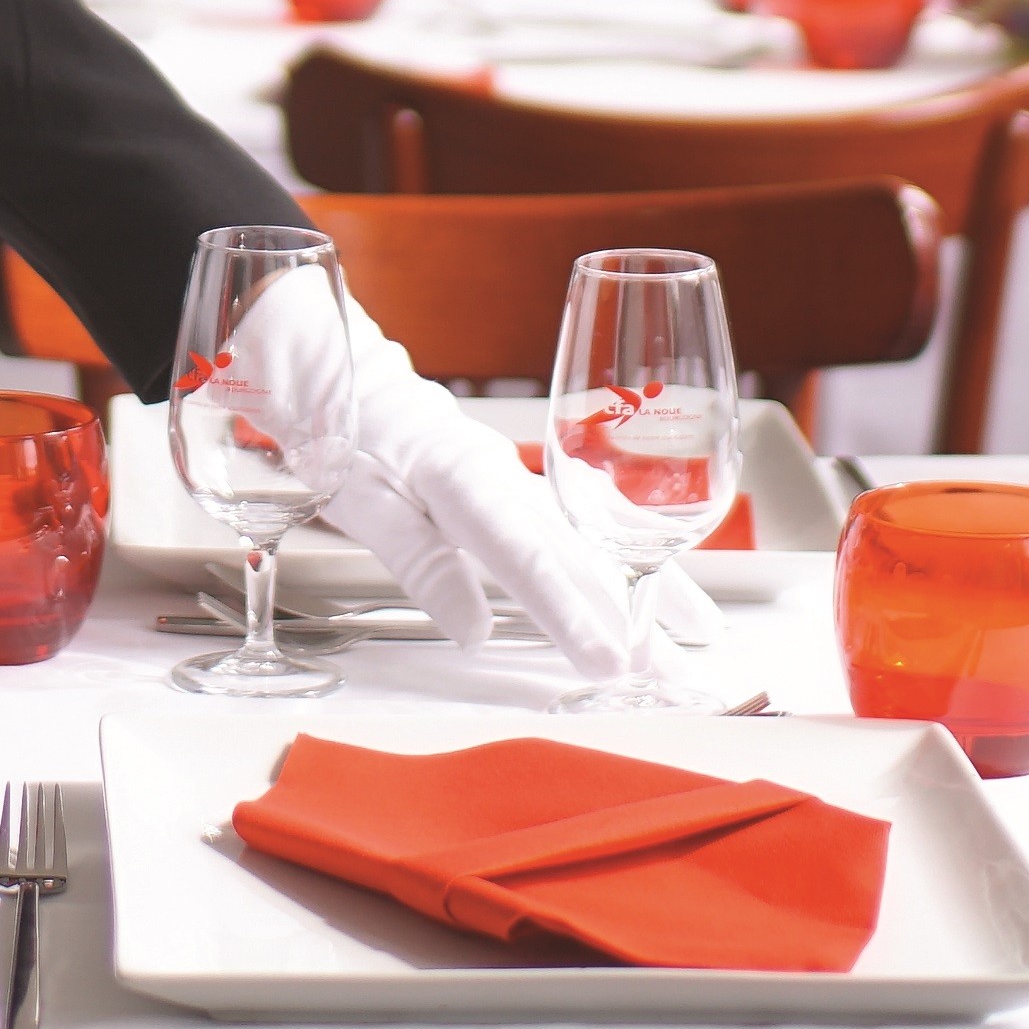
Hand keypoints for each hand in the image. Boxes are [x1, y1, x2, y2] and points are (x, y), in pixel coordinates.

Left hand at [232, 268, 717, 676]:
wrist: (326, 353)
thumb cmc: (332, 423)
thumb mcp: (355, 497)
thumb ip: (420, 562)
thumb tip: (476, 632)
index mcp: (460, 476)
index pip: (526, 557)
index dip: (569, 612)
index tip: (608, 660)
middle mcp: (499, 473)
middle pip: (576, 553)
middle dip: (630, 617)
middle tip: (677, 675)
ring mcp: (511, 473)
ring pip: (588, 538)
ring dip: (645, 588)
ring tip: (701, 638)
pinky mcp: (508, 479)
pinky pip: (573, 526)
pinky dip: (619, 559)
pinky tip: (656, 587)